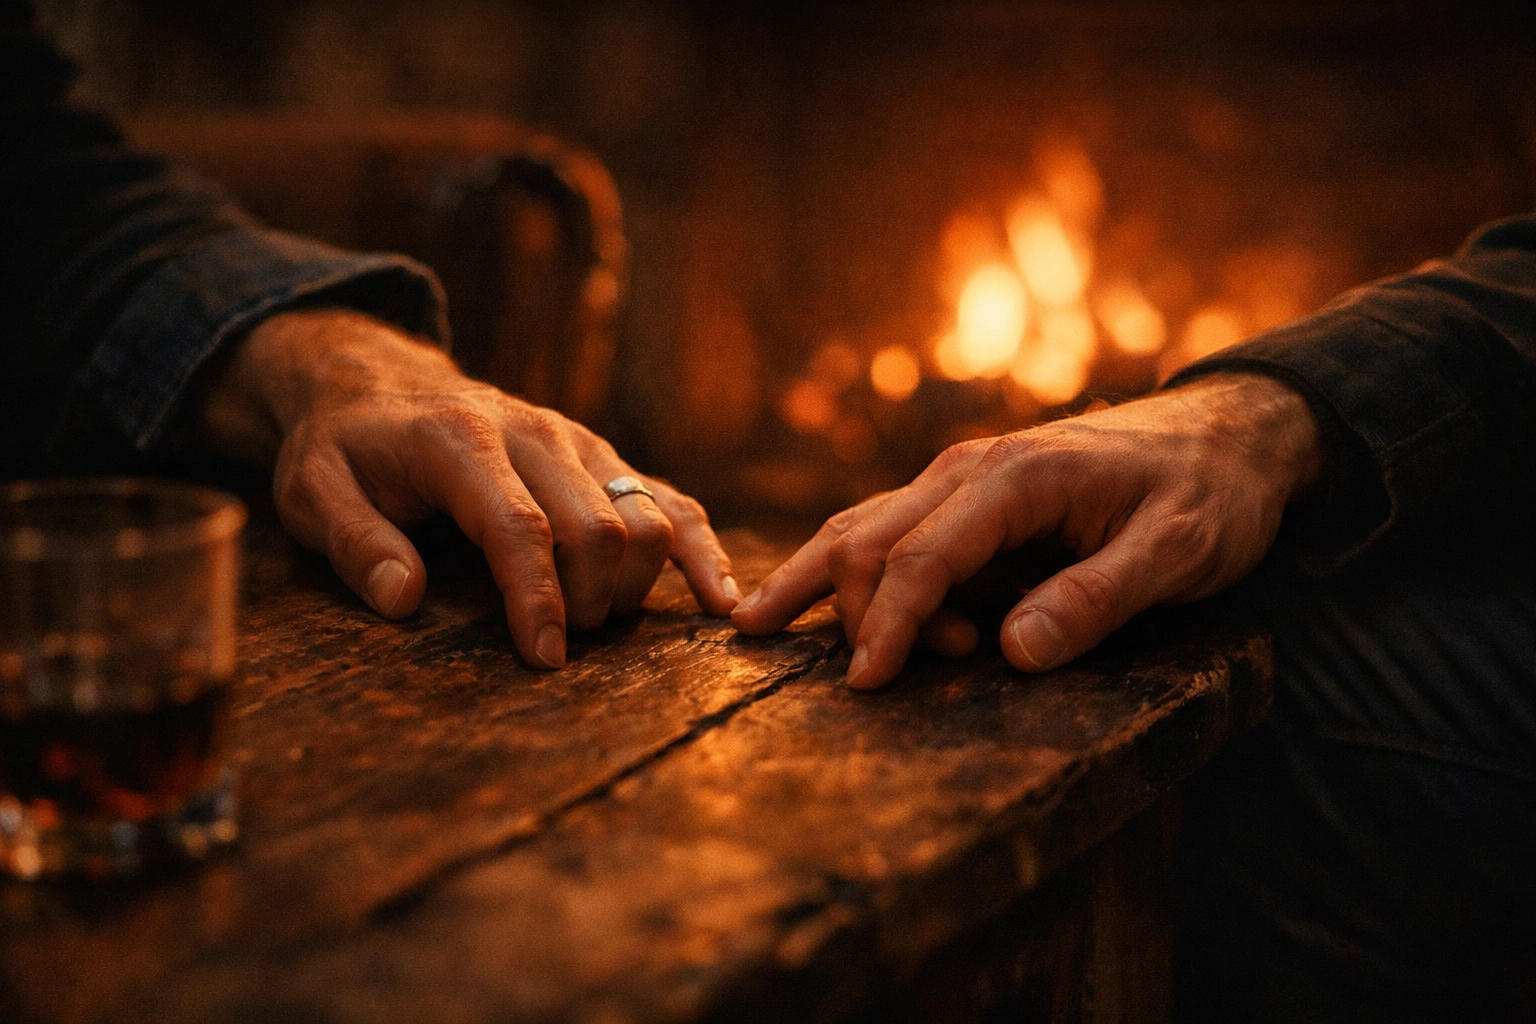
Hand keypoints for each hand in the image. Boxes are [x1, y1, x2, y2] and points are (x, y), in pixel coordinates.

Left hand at [199, 309, 738, 667]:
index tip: (544, 659)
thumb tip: (402, 599)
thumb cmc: (347, 448)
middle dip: (588, 604)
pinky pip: (673, 502)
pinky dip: (701, 551)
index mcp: (462, 440)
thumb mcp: (312, 489)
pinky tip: (718, 602)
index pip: (521, 527)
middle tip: (557, 648)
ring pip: (648, 517)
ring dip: (634, 587)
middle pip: (599, 528)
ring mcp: (581, 443)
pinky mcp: (606, 457)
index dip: (540, 599)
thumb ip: (352, 541)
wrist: (382, 384)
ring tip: (594, 625)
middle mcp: (536, 433)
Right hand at [732, 374, 1320, 688]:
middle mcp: (973, 469)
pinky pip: (895, 529)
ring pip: (867, 525)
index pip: (925, 555)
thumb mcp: (1177, 550)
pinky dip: (852, 566)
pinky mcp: (972, 498)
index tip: (866, 683)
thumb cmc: (1209, 494)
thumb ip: (1096, 597)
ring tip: (754, 620)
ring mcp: (966, 479)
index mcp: (1015, 477)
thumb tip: (1011, 651)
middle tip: (856, 685)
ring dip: (820, 578)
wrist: (1228, 436)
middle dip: (846, 609)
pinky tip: (819, 593)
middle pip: (875, 537)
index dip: (891, 623)